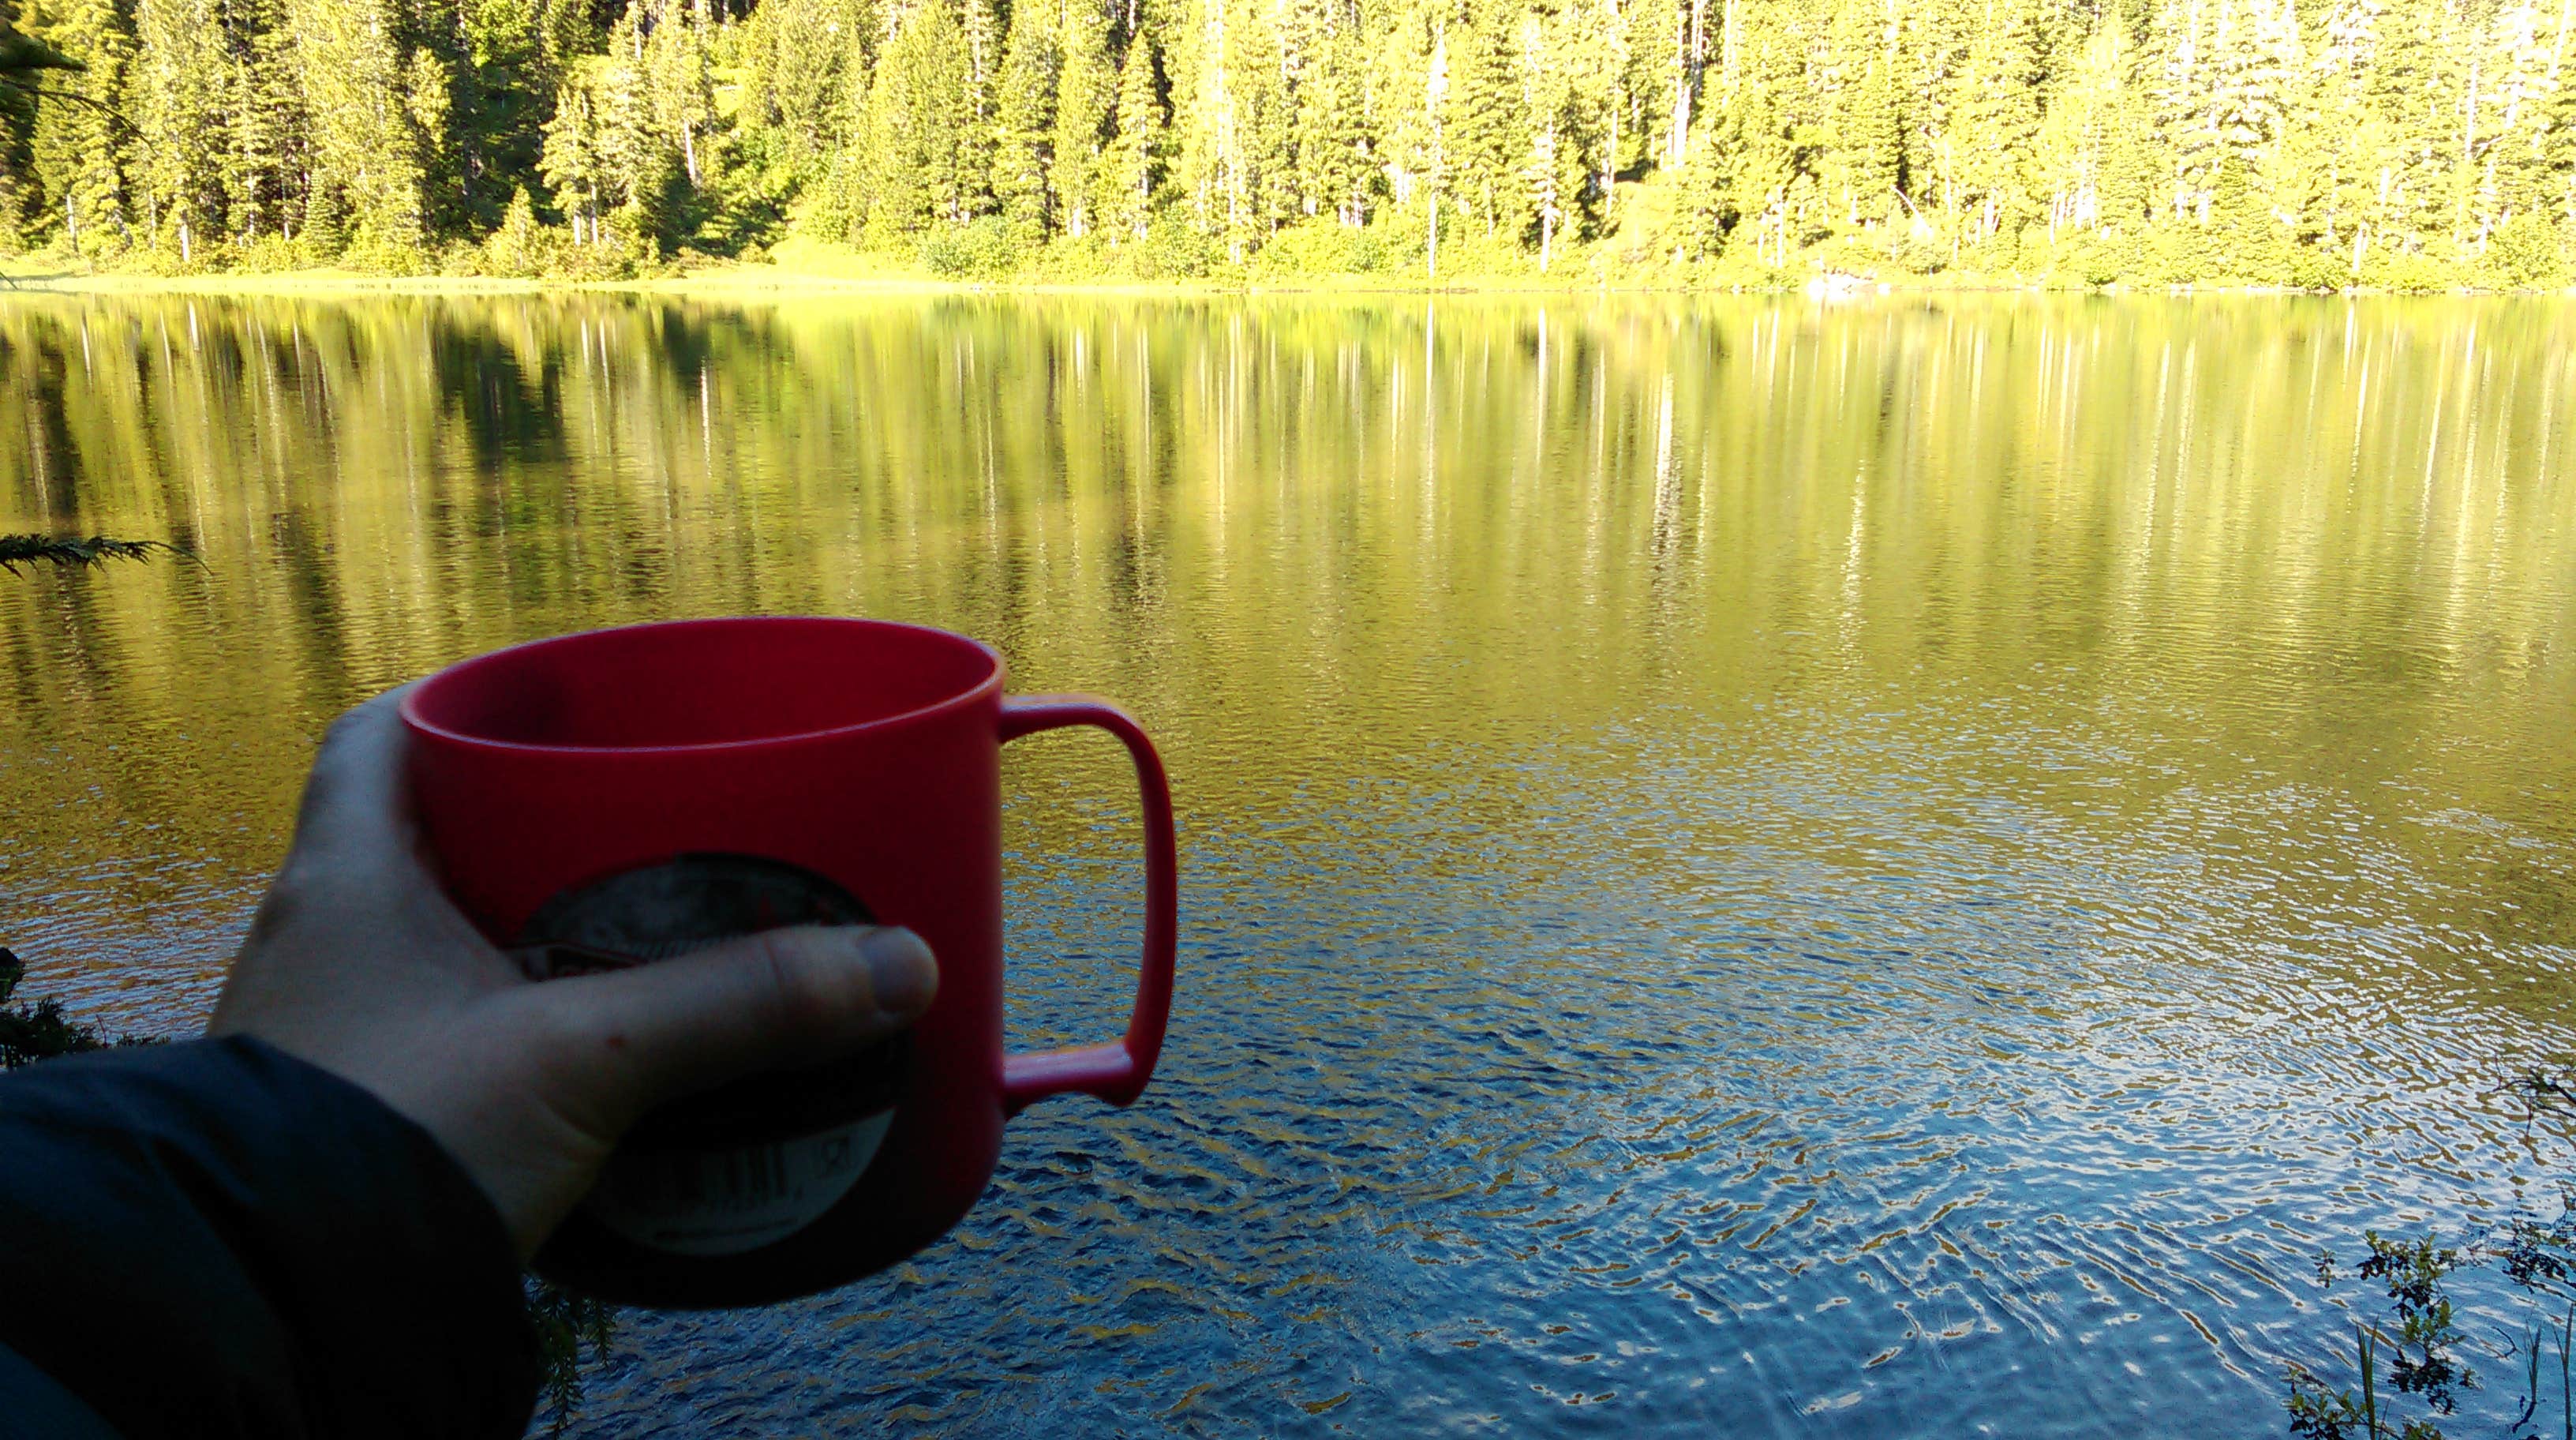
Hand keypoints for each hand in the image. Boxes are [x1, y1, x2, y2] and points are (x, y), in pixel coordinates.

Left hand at [209, 687, 937, 1259]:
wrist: (278, 1314)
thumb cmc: (385, 1149)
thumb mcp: (583, 1060)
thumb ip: (738, 1005)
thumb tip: (898, 964)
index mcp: (345, 880)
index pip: (383, 735)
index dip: (468, 700)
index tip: (565, 699)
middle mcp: (328, 943)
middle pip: (442, 835)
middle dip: (547, 826)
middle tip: (656, 822)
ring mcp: (345, 1034)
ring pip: (455, 942)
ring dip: (549, 934)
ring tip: (663, 936)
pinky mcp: (377, 1114)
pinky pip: (465, 1036)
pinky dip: (540, 1030)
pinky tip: (619, 1058)